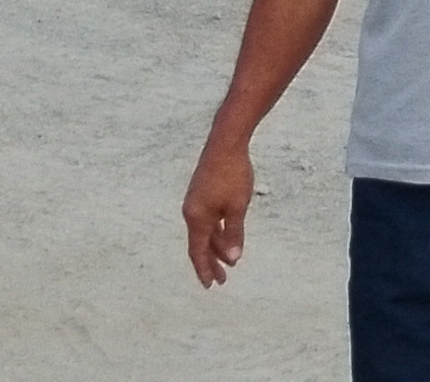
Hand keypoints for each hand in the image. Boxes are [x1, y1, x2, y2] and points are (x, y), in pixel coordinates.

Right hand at [184, 141, 254, 285]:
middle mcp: (191, 213)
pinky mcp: (201, 195)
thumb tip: (234, 258)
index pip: (199, 252)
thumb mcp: (237, 207)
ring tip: (229, 262)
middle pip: (200, 245)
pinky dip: (216, 232)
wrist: (225, 144)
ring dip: (216, 248)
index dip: (204, 270)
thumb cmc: (233, 175)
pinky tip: (226, 238)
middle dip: (211, 263)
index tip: (210, 285)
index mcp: (197, 218)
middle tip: (221, 281)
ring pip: (205, 233)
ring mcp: (195, 203)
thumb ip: (234, 233)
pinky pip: (207, 220)